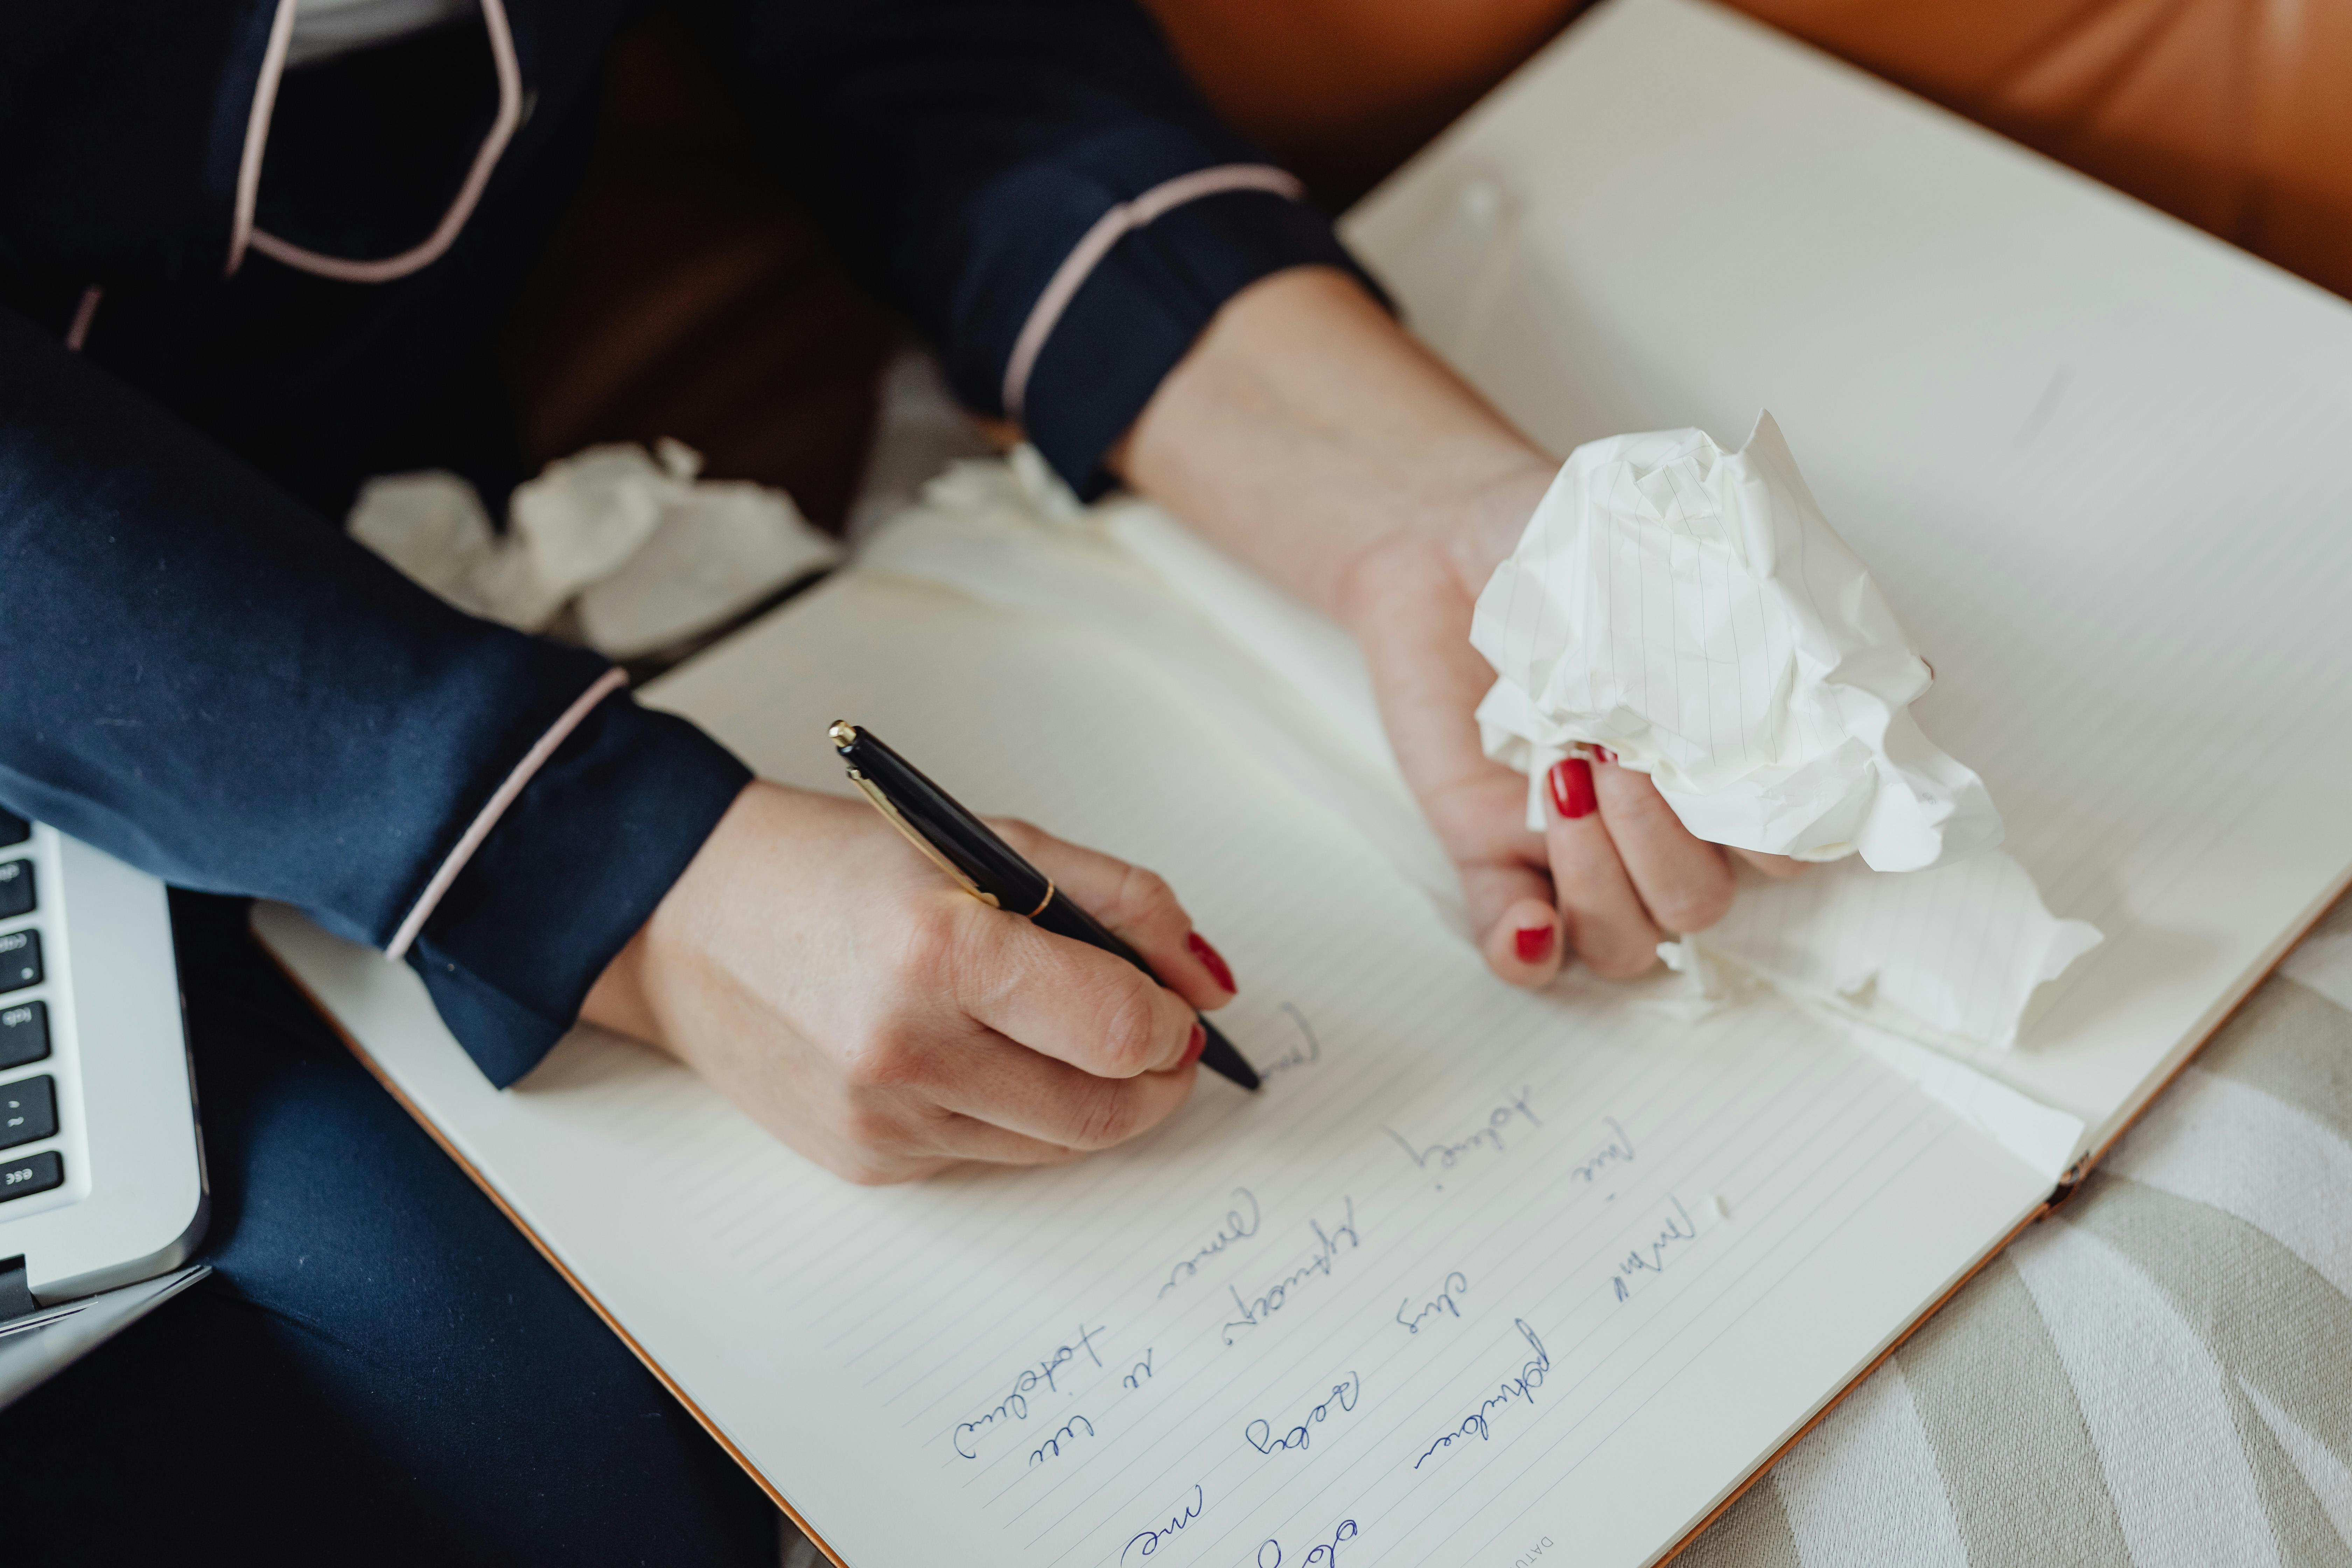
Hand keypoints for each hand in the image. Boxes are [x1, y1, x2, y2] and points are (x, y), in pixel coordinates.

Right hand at [581, 781, 1235, 1182]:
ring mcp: (882, 1120)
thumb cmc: (834, 867)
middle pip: (1103, 1112)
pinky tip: (970, 1053)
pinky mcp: (866, 1162)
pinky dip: (1010, 1112)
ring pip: (1054, 1144)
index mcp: (941, 951)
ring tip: (1061, 1034)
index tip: (1177, 1006)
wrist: (685, 919)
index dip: (1173, 1025)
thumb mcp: (988, 841)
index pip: (1121, 1032)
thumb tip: (1209, 982)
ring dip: (1088, 1099)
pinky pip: (986, 1154)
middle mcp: (907, 1050)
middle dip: (1155, 1080)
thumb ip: (1119, 902)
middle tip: (1157, 1039)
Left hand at [1342, 524, 1804, 985]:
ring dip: (1601, 881)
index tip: (1733, 753)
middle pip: (1700, 904)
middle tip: (1612, 748)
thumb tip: (1909, 671)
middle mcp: (1664, 824)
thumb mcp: (1675, 562)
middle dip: (1665, 842)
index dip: (1774, 826)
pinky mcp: (1495, 857)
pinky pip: (1523, 954)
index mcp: (1727, 763)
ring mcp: (1579, 849)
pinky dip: (1528, 952)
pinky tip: (1529, 918)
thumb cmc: (1572, 546)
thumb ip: (1767, 614)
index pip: (1790, 848)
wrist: (1447, 537)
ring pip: (1627, 939)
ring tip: (1561, 782)